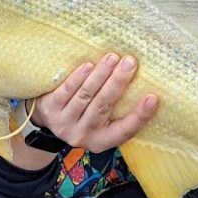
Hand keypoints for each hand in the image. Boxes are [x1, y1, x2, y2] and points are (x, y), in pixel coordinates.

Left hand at [30, 53, 157, 153]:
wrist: (45, 122)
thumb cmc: (84, 115)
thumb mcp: (101, 123)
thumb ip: (117, 109)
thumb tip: (145, 81)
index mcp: (103, 140)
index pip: (126, 130)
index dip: (140, 116)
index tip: (153, 97)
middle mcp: (84, 136)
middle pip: (103, 107)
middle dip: (118, 82)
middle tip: (130, 62)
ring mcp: (65, 124)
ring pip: (85, 96)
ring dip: (100, 75)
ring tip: (112, 58)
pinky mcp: (49, 110)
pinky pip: (66, 91)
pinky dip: (78, 77)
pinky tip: (89, 65)